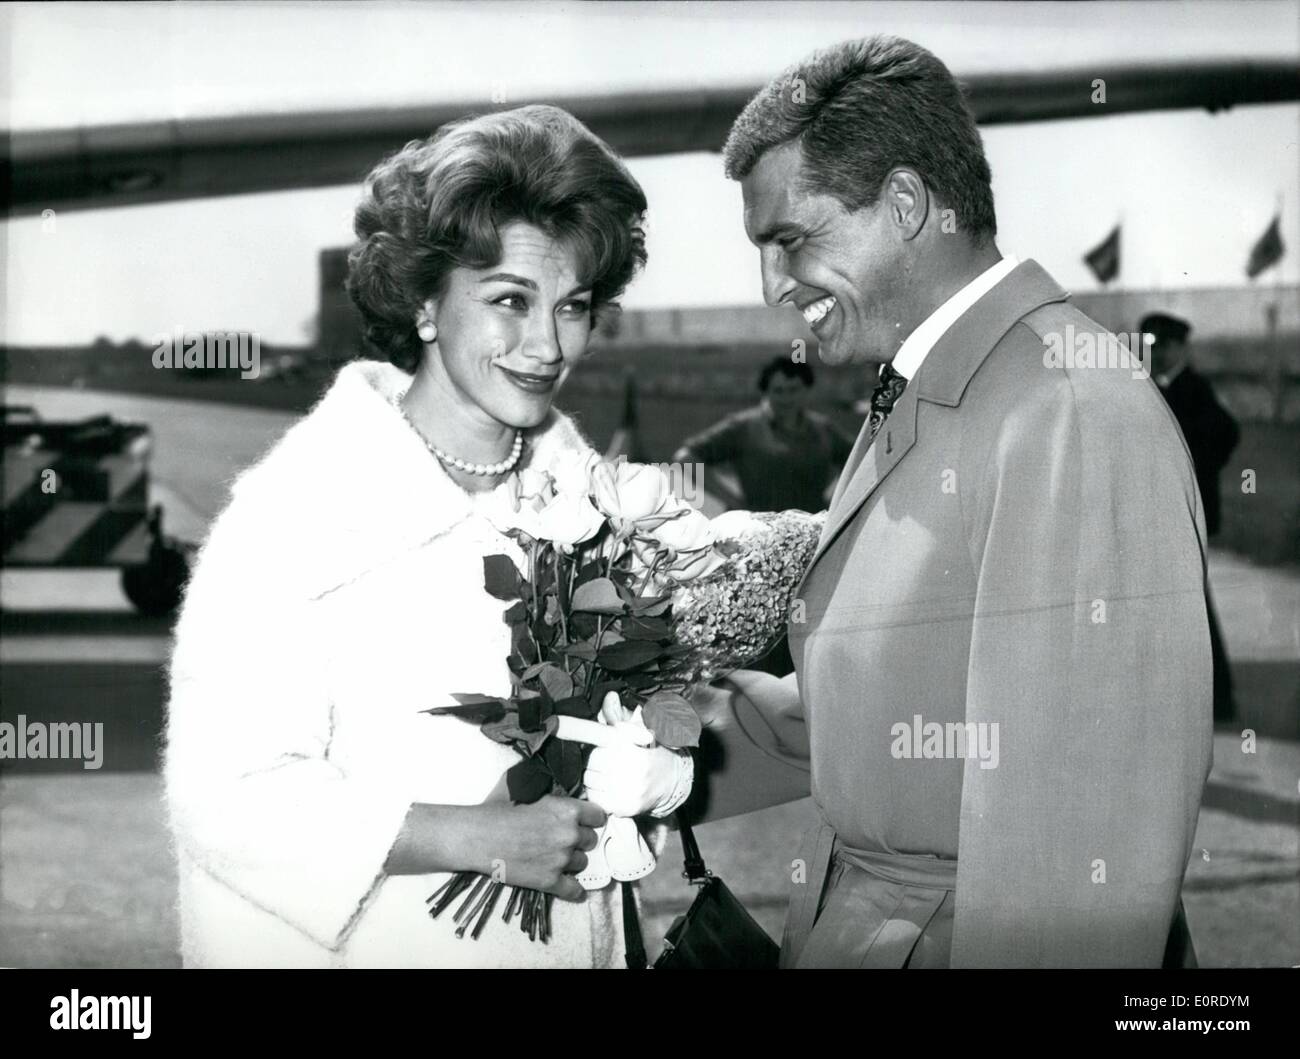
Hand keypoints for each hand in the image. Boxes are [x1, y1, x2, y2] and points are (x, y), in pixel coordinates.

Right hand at [473, 795, 606, 900]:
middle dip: (579, 840)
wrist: (477, 837)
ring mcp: (561, 860)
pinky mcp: (549, 881)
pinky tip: (567, 885)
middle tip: (562, 839)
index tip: (583, 822)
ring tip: (554, 858)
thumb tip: (555, 784)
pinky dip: (572, 889)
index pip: (597, 816)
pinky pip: (573, 890)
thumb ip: (548, 792)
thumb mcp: (527, 790)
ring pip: (581, 864)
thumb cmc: (496, 810)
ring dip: (572, 861)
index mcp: (567, 810)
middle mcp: (569, 835)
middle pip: (591, 841)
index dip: (589, 819)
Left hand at [582, 692, 693, 817]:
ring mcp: (625, 790)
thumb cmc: (654, 752)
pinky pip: (595, 798)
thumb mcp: (640, 729)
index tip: (558, 725)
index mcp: (630, 745)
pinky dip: (599, 793)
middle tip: (611, 758)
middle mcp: (627, 768)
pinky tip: (612, 787)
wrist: (673, 782)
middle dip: (597, 758)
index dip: (579, 731)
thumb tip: (609, 697)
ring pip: (589, 780)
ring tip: (612, 773)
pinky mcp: (623, 807)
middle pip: (591, 760)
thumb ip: (619, 716)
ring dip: (596, 776)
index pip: (596, 737)